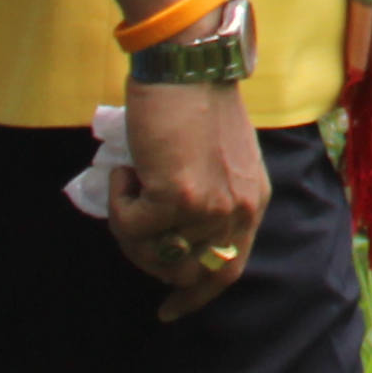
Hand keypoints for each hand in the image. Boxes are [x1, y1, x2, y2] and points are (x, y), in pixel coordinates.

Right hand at [112, 81, 269, 320]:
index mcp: (252, 201)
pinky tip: (129, 167)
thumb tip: (168, 236)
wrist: (188, 63)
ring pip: (153, 252)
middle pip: (188, 272)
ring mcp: (209, 206)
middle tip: (131, 233)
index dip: (197, 295)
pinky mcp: (177, 197)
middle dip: (150, 261)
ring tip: (130, 182)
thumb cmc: (196, 101)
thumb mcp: (219, 159)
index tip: (170, 309)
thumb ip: (207, 197)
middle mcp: (237, 210)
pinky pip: (131, 226)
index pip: (229, 270)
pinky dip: (119, 201)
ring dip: (129, 227)